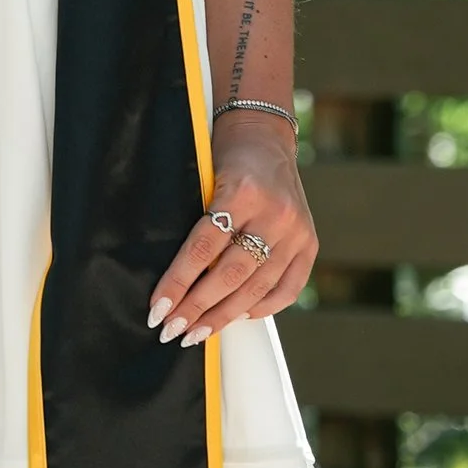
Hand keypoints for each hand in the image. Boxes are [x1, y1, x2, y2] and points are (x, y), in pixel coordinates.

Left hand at [149, 112, 316, 345]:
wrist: (265, 134)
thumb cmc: (225, 157)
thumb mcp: (205, 179)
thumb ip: (199, 225)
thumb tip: (175, 282)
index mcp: (241, 193)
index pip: (202, 249)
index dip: (178, 284)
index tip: (158, 310)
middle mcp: (273, 214)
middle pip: (230, 275)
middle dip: (197, 309)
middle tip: (171, 330)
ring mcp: (296, 230)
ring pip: (257, 287)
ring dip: (223, 316)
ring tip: (196, 333)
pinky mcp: (309, 242)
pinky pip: (287, 288)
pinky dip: (263, 307)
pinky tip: (239, 317)